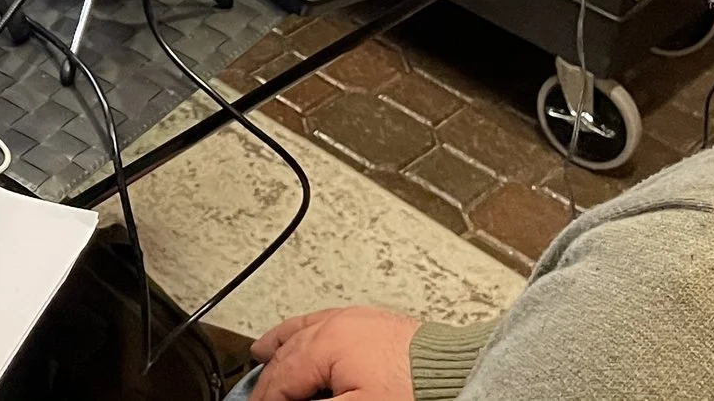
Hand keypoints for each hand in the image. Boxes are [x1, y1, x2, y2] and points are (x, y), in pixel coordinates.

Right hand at [249, 306, 420, 400]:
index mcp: (326, 343)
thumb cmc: (416, 390)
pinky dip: (307, 332)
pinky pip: (327, 323)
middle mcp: (337, 324)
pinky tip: (306, 336)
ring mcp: (357, 320)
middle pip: (288, 352)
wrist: (460, 373)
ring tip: (263, 352)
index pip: (281, 377)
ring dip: (281, 346)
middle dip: (268, 375)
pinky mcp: (376, 323)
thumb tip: (281, 400)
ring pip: (304, 331)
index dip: (264, 398)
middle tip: (253, 394)